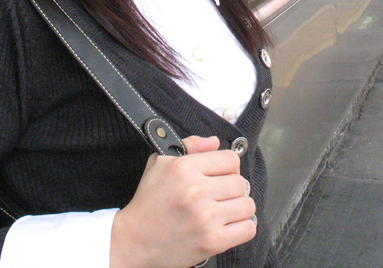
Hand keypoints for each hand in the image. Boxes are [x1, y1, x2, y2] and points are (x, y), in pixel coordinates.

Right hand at [110, 136, 255, 267]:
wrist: (133, 241)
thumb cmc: (148, 202)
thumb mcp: (160, 163)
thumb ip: (190, 146)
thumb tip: (214, 141)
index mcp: (184, 168)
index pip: (231, 160)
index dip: (228, 168)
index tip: (219, 177)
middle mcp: (196, 191)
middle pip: (241, 183)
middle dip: (232, 190)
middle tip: (218, 197)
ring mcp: (205, 217)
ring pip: (247, 205)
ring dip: (238, 209)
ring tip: (223, 212)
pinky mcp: (212, 241)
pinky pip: (248, 228)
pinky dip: (242, 228)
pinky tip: (227, 226)